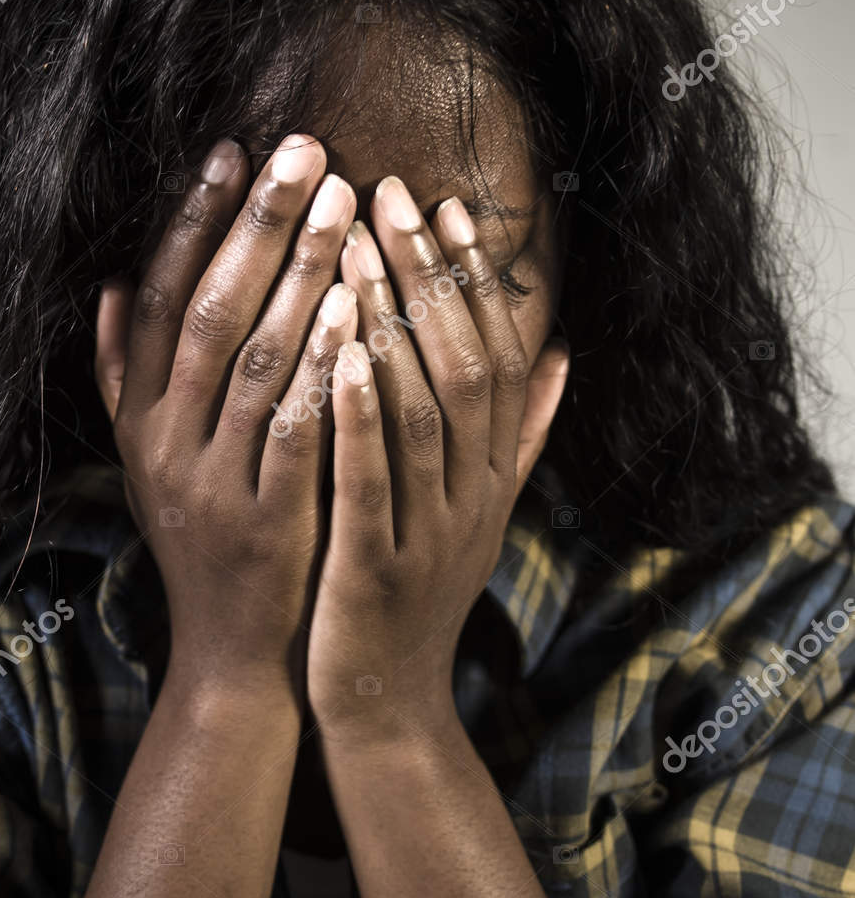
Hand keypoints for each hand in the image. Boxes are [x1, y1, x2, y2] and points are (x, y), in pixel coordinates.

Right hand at [95, 136, 358, 687]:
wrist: (235, 657)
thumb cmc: (204, 541)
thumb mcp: (149, 462)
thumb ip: (125, 376)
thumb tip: (114, 286)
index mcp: (141, 421)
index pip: (161, 301)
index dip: (193, 222)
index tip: (233, 152)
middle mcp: (166, 444)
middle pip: (211, 313)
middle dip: (259, 225)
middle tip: (307, 149)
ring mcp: (215, 483)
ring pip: (256, 361)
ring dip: (300, 274)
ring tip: (343, 201)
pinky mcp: (269, 520)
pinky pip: (296, 428)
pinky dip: (324, 366)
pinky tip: (358, 306)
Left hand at [305, 176, 568, 731]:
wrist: (384, 705)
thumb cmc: (413, 591)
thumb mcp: (476, 510)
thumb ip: (517, 433)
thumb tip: (563, 349)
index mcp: (489, 474)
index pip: (494, 357)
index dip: (470, 281)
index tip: (444, 206)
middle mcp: (472, 495)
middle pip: (463, 366)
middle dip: (425, 276)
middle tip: (387, 192)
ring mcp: (429, 532)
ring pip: (420, 412)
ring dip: (390, 326)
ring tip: (356, 248)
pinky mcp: (377, 570)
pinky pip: (373, 481)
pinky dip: (358, 416)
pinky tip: (335, 354)